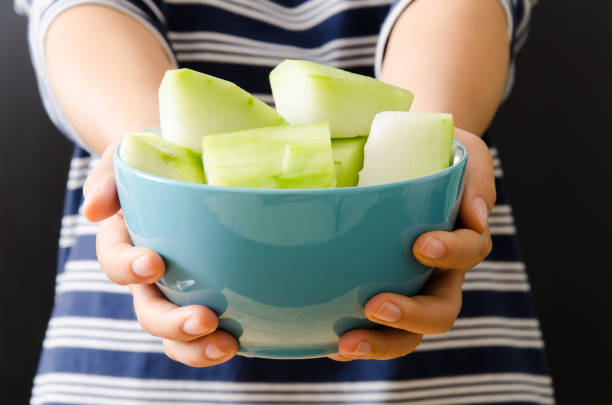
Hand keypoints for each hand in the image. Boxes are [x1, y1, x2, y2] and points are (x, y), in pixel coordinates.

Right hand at [82, 140, 238, 366]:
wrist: (190, 160)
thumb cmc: (158, 158)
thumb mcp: (130, 156)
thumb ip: (109, 178)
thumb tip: (93, 210)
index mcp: (126, 240)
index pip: (115, 262)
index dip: (128, 268)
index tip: (154, 263)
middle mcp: (149, 274)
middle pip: (149, 310)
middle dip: (171, 323)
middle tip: (203, 320)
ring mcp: (178, 288)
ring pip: (176, 332)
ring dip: (195, 346)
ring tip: (227, 344)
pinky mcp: (207, 294)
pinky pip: (207, 330)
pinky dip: (218, 342)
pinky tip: (244, 340)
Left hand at [329, 128, 494, 360]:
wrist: (411, 158)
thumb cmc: (440, 157)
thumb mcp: (467, 157)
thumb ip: (477, 181)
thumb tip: (475, 216)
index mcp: (463, 240)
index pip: (469, 253)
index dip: (450, 254)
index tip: (421, 243)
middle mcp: (441, 273)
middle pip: (440, 311)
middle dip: (410, 316)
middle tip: (375, 306)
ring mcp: (411, 288)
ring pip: (407, 333)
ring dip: (379, 341)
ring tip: (345, 343)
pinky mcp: (380, 291)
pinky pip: (372, 328)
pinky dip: (354, 341)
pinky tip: (326, 343)